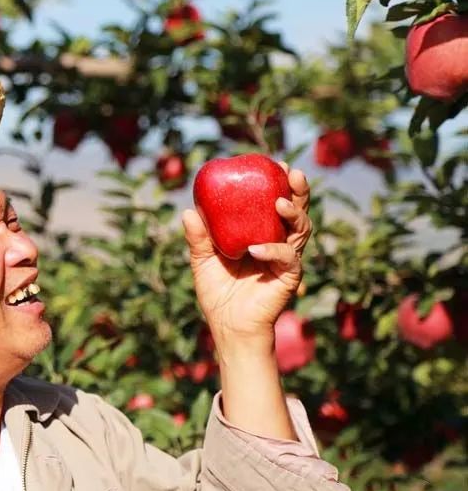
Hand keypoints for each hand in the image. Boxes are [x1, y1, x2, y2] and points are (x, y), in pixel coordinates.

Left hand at [181, 161, 311, 355]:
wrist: (228, 326)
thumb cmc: (218, 292)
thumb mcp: (203, 260)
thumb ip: (199, 238)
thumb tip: (188, 211)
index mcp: (262, 233)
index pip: (276, 203)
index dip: (279, 183)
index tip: (275, 164)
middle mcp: (279, 242)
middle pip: (297, 210)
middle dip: (298, 190)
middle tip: (290, 172)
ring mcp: (286, 259)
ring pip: (301, 229)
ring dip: (293, 214)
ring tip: (279, 203)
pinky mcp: (288, 276)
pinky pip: (287, 258)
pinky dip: (273, 251)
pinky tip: (257, 249)